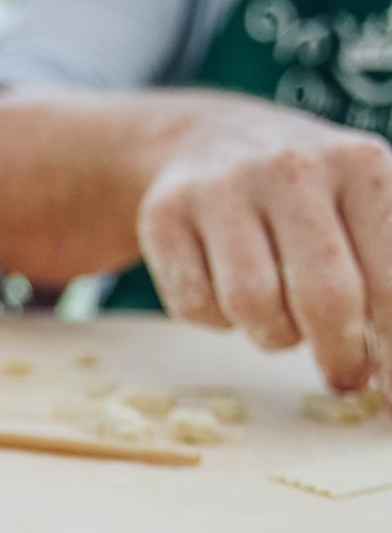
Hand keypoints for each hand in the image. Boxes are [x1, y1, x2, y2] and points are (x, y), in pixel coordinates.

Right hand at [136, 100, 391, 395]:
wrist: (211, 139)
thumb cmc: (311, 196)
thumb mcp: (366, 204)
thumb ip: (388, 272)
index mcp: (359, 164)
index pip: (391, 282)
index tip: (389, 394)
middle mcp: (288, 167)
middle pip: (324, 298)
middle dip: (339, 356)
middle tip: (342, 378)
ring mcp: (219, 187)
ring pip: (252, 305)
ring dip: (274, 337)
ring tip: (282, 323)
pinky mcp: (163, 213)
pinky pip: (194, 305)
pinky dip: (217, 322)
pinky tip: (228, 297)